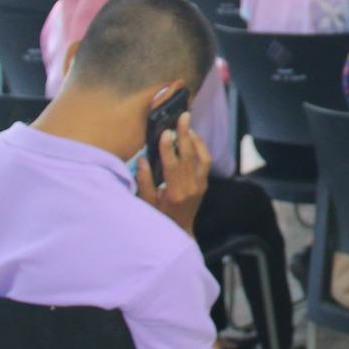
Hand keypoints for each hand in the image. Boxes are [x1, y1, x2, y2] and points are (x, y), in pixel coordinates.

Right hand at [136, 111, 211, 231]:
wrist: (180, 232)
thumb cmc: (159, 219)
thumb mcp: (147, 204)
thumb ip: (144, 182)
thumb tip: (142, 159)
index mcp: (174, 193)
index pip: (172, 165)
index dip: (169, 147)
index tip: (165, 132)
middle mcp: (191, 188)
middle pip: (189, 156)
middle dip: (186, 134)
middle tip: (184, 116)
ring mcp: (200, 186)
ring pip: (202, 157)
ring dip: (196, 139)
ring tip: (187, 126)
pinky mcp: (204, 184)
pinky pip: (205, 162)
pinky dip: (201, 148)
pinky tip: (192, 139)